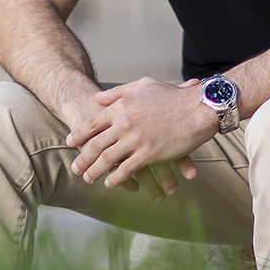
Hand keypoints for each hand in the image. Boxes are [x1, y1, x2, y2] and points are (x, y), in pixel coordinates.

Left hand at [65, 77, 213, 199]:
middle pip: (95, 144)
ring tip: (88, 178)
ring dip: (94, 171)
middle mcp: (124, 123)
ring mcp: (135, 139)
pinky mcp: (149, 153)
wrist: (198, 107)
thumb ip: (118, 93)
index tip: (71, 143)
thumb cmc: (173, 96)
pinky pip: (126, 170)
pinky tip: (111, 183)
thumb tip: (97, 98)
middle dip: (82, 158)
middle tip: (75, 168)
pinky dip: (116, 179)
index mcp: (121, 107)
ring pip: (107, 160)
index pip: (92, 123)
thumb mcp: (143, 86)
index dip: (78, 135)